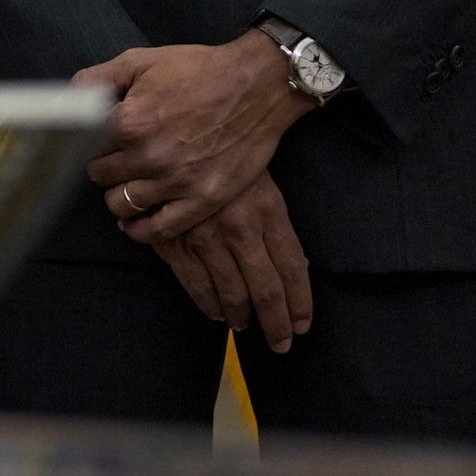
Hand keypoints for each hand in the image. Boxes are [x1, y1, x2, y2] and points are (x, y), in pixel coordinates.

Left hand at [77, 32, 309, 239]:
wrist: (257, 86)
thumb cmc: (196, 69)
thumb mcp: (138, 61)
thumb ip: (93, 80)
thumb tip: (61, 100)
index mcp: (128, 122)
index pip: (83, 147)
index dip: (86, 143)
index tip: (95, 142)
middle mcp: (148, 156)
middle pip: (100, 177)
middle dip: (103, 168)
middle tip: (116, 161)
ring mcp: (176, 182)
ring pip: (121, 205)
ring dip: (118, 196)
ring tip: (126, 185)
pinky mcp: (203, 200)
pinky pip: (159, 229)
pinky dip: (141, 228)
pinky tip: (136, 220)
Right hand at [150, 173, 315, 351]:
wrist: (174, 131)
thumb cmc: (227, 156)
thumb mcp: (262, 183)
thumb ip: (274, 225)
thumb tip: (293, 269)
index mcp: (268, 210)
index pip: (293, 269)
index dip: (300, 303)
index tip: (303, 325)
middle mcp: (239, 227)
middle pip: (266, 289)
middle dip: (276, 323)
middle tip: (281, 343)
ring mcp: (204, 234)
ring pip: (230, 291)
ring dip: (241, 316)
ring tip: (246, 326)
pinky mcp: (173, 237)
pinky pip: (194, 282)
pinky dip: (207, 303)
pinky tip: (216, 313)